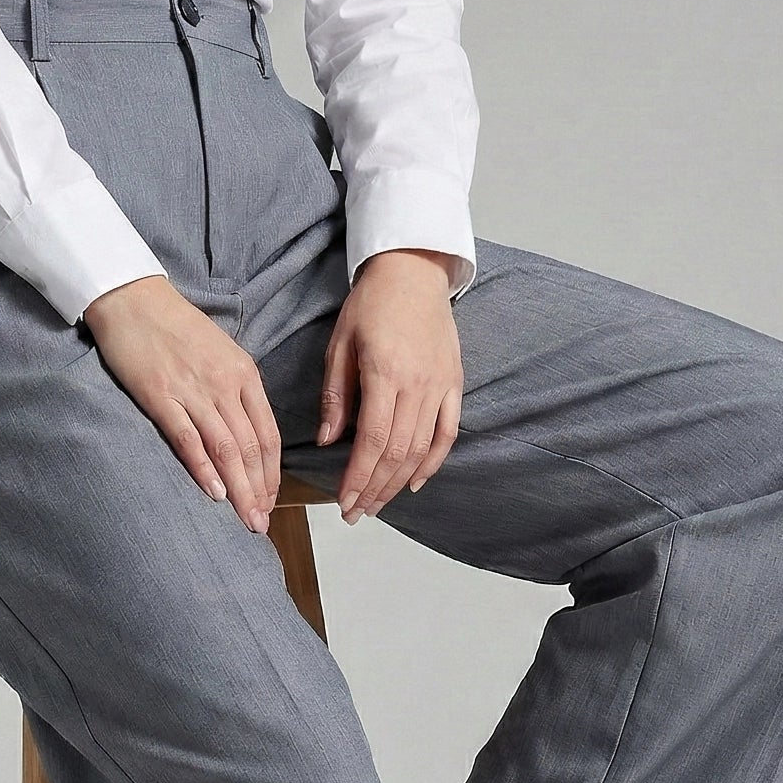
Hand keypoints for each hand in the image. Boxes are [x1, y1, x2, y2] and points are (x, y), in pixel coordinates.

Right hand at [83, 274, 281, 532]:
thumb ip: (236, 391)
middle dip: (259, 491)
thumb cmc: (176, 326)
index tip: (271, 500)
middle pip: (251, 447)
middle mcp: (225, 384)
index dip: (272, 473)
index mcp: (244, 374)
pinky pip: (188, 439)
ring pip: (226, 449)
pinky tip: (213, 493)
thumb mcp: (220, 354)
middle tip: (261, 522)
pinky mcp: (161, 396)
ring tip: (245, 518)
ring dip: (238, 489)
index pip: (268, 434)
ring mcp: (193, 391)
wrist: (134, 298)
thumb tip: (246, 433)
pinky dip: (203, 469)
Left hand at [316, 249, 463, 522]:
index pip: (373, 441)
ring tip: (377, 504)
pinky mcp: (454, 384)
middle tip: (355, 512)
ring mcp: (440, 386)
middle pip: (398, 453)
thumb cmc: (370, 304)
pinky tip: (414, 483)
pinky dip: (432, 462)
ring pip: (422, 449)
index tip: (343, 501)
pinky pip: (447, 433)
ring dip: (398, 483)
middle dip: (375, 489)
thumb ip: (336, 396)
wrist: (413, 270)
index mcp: (385, 374)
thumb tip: (328, 441)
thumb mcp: (340, 345)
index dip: (358, 477)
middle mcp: (417, 385)